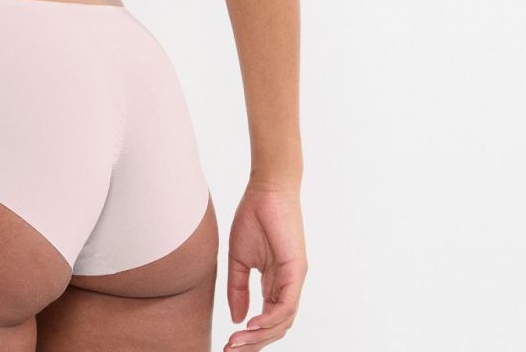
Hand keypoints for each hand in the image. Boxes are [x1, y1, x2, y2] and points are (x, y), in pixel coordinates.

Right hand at [223, 179, 307, 349]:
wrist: (266, 189)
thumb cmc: (254, 217)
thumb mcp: (239, 258)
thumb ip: (238, 288)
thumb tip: (237, 318)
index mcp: (275, 283)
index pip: (267, 320)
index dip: (249, 336)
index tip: (228, 344)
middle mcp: (287, 285)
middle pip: (275, 326)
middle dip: (253, 342)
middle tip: (231, 349)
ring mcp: (294, 279)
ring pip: (282, 321)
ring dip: (259, 335)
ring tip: (238, 341)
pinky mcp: (296, 270)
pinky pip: (286, 304)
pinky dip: (271, 318)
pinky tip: (253, 325)